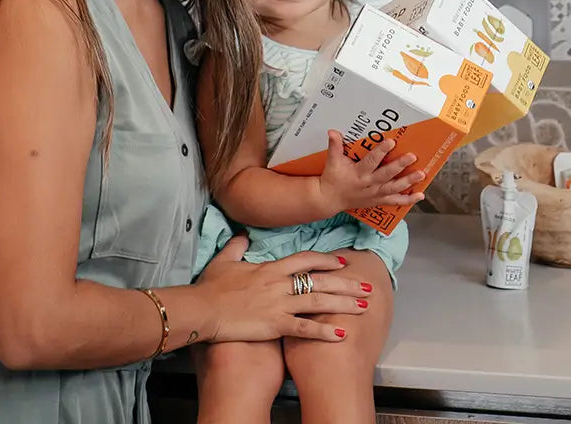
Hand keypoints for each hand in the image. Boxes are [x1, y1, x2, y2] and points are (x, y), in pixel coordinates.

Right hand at [195, 235, 372, 341]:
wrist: (203, 309)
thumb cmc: (211, 287)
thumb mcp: (224, 261)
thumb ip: (236, 247)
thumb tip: (243, 235)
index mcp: (271, 268)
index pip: (306, 260)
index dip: (327, 260)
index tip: (343, 262)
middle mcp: (280, 284)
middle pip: (321, 280)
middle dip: (347, 283)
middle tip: (368, 286)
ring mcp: (279, 304)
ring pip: (319, 301)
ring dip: (344, 304)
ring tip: (364, 307)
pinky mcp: (274, 325)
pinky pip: (305, 328)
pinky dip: (324, 331)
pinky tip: (341, 334)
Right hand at [317, 130, 424, 213]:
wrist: (330, 199)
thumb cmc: (333, 179)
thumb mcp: (332, 162)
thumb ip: (335, 146)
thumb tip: (333, 132)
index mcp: (358, 173)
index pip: (371, 161)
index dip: (381, 151)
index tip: (391, 142)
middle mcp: (369, 184)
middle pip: (387, 174)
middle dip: (400, 165)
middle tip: (412, 157)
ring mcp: (375, 194)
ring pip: (394, 188)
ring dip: (408, 181)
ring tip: (421, 174)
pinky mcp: (379, 200)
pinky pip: (395, 201)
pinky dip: (408, 200)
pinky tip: (420, 195)